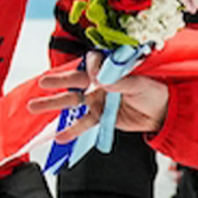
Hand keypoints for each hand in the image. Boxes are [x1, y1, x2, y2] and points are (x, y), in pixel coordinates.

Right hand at [30, 63, 169, 135]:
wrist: (164, 114)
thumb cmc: (155, 92)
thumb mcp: (139, 83)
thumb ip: (119, 80)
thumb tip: (101, 77)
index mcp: (110, 68)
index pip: (93, 62)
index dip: (90, 67)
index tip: (92, 74)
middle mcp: (100, 82)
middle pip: (76, 80)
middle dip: (58, 81)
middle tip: (43, 83)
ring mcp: (98, 99)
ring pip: (73, 101)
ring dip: (54, 104)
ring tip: (34, 107)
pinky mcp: (100, 116)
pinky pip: (83, 123)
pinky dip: (72, 130)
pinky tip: (60, 135)